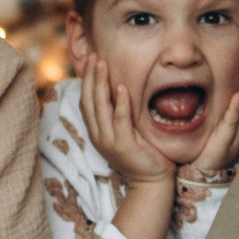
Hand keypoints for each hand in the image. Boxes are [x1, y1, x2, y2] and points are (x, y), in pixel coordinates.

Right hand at [80, 56, 177, 185]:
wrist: (151, 183)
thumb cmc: (142, 155)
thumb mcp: (126, 132)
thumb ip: (120, 114)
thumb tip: (121, 89)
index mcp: (97, 131)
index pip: (86, 100)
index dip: (86, 79)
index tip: (91, 59)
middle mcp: (99, 135)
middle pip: (89, 100)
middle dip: (90, 76)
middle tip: (93, 55)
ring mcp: (110, 141)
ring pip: (100, 107)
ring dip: (100, 83)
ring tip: (102, 63)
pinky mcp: (124, 146)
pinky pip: (120, 120)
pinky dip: (120, 103)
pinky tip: (122, 87)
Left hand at [181, 58, 238, 182]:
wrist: (198, 180)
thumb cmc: (201, 154)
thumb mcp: (209, 131)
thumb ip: (212, 115)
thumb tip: (207, 95)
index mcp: (236, 127)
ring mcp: (234, 138)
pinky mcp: (225, 144)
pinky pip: (231, 123)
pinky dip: (235, 109)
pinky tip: (238, 95)